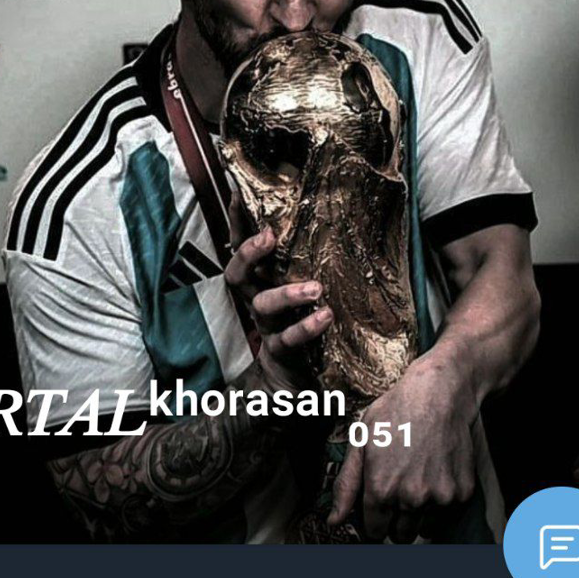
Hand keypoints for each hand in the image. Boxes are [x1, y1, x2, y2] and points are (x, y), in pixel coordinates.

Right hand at [224, 197, 331, 391]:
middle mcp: (257, 302)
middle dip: (248, 253)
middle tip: (268, 235)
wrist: (293, 387)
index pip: (242, 246)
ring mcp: (267, 329)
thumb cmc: (302, 325)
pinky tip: (324, 317)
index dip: (236, 220)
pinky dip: (306, 328)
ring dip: (286, 294)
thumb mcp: (303, 291)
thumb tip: (342, 215)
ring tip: (315, 289)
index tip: (237, 190)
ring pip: (263, 306)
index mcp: (260, 282)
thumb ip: (309, 262)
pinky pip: (288, 340)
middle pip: (237, 274)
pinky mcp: (282, 354)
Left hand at [328, 353, 476, 540]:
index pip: (374, 532)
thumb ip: (346, 486)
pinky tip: (435, 473)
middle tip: (397, 494)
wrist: (440, 393)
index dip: (373, 523)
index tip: (377, 512)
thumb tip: (334, 521)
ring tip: (417, 481)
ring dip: (419, 515)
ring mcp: (439, 497)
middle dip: (395, 522)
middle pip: (400, 535)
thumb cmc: (395, 413)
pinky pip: (447, 513)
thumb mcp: (361, 443)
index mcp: (381, 489)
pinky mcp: (462, 492)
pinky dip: (441, 502)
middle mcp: (411, 498)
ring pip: (424, 528)